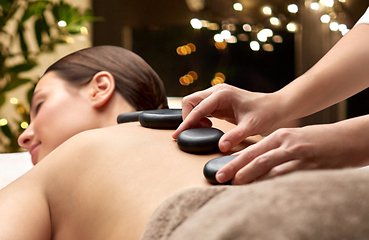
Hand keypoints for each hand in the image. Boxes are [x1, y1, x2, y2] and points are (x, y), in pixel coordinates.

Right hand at [173, 84, 284, 151]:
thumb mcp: (251, 126)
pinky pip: (201, 108)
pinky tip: (208, 126)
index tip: (177, 135)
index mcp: (222, 94)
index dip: (186, 123)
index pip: (196, 108)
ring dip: (193, 118)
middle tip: (196, 132)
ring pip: (193, 104)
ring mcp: (217, 95)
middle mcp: (217, 91)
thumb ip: (235, 136)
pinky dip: (199, 118)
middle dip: (187, 117)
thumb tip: (220, 147)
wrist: (276, 107)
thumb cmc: (265, 113)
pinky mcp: (218, 102)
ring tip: (205, 129)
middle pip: (189, 101)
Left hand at [216, 123, 366, 184]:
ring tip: (236, 184)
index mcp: (281, 136)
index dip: (235, 160)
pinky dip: (274, 182)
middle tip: (220, 177)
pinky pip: (289, 175)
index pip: (253, 149)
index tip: (220, 169)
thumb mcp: (293, 139)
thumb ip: (273, 150)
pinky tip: (264, 190)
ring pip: (269, 165)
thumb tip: (252, 164)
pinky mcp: (311, 164)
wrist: (348, 138)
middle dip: (236, 167)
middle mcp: (286, 142)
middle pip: (256, 156)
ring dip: (251, 175)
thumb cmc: (318, 141)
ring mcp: (298, 153)